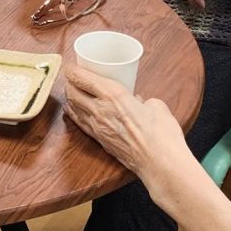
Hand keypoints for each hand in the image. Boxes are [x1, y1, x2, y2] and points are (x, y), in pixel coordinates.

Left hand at [63, 65, 190, 204]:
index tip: (71, 66)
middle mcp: (100, 110)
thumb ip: (142, 100)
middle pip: (72, 92)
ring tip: (71, 90)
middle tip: (71, 77)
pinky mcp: (101, 141)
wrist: (161, 164)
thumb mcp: (155, 105)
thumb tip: (138, 101)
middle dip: (68, 82)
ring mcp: (98, 127)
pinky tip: (72, 110)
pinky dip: (73, 113)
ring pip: (74, 108)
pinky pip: (80, 123)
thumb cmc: (161, 134)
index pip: (82, 78)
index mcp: (113, 95)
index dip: (72, 70)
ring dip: (69, 97)